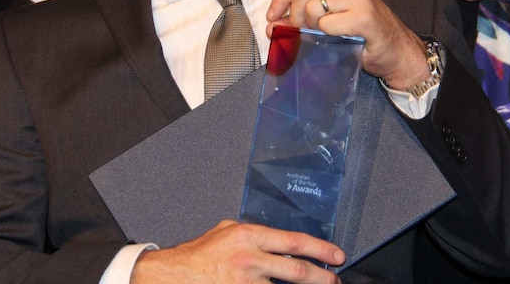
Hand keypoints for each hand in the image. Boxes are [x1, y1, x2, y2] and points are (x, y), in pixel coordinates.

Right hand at [131, 219, 343, 282]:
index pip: (294, 241)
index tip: (336, 255)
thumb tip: (276, 240)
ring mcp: (244, 283)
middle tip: (335, 280)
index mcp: (248, 236)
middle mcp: (249, 259)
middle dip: (322, 277)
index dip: (320, 249)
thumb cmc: (198, 255)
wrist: (173, 276)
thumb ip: (252, 234)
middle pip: (297, 270)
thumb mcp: (226, 231)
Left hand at [267, 0, 429, 89]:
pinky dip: (325, 35)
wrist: (396, 51)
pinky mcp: (365, 16)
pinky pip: (327, 24)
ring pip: (312, 7)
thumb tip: (271, 25)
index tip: (272, 17)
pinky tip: (337, 37)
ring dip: (309, 26)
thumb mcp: (329, 18)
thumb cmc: (362, 33)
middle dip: (292, 16)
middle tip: (298, 31)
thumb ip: (301, 17)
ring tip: (321, 34)